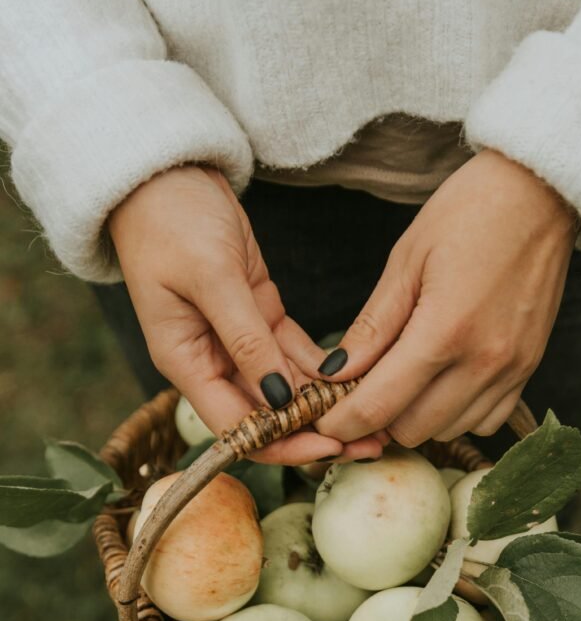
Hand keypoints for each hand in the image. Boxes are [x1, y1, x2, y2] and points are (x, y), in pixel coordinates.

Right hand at [108, 166, 385, 463]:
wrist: (164, 173)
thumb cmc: (171, 220)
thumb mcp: (211, 278)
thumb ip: (245, 341)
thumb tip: (279, 401)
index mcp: (186, 362)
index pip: (237, 427)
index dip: (283, 445)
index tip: (330, 447)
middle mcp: (211, 361)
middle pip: (266, 417)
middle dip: (316, 433)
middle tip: (370, 443)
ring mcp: (237, 341)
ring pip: (287, 390)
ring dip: (326, 407)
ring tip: (377, 417)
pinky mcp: (260, 316)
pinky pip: (295, 356)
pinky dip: (324, 371)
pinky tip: (361, 381)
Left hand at [311, 151, 578, 446]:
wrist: (541, 193)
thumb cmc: (469, 212)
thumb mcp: (406, 261)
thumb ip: (372, 327)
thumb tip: (334, 374)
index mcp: (444, 332)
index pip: (380, 406)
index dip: (343, 422)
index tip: (324, 420)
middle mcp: (482, 362)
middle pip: (412, 430)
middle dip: (379, 418)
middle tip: (364, 388)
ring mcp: (511, 370)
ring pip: (447, 431)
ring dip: (418, 416)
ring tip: (405, 380)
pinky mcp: (530, 369)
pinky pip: (485, 422)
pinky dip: (457, 413)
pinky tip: (444, 381)